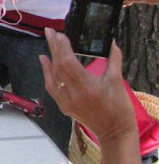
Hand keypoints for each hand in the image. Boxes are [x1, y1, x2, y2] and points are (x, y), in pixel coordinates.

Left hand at [39, 28, 135, 144]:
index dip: (63, 48)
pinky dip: (47, 72)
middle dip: (54, 47)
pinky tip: (45, 60)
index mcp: (88, 87)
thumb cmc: (119, 107)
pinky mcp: (64, 106)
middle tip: (50, 32)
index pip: (69, 63)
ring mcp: (67, 101)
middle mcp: (74, 94)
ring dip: (50, 57)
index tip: (60, 35)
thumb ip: (114, 61)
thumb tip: (112, 43)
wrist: (115, 132)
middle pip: (59, 66)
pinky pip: (51, 87)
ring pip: (54, 76)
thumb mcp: (118, 82)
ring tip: (49, 42)